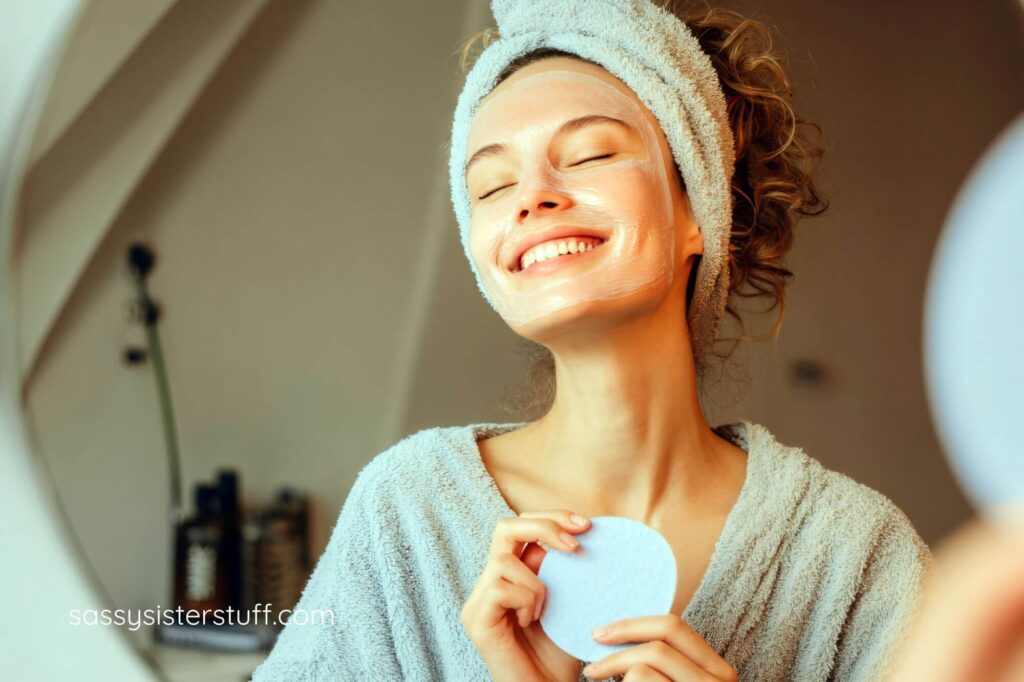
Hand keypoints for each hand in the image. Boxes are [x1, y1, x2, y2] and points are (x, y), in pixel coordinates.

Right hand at [462, 509, 591, 681]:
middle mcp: (488, 584)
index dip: (550, 517)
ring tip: (545, 611)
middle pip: (504, 528)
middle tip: (577, 541)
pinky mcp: (475, 620)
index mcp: (508, 576)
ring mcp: (477, 602)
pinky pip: (501, 588)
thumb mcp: (568, 602)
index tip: (586, 525)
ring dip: (537, 582)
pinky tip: (532, 623)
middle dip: (545, 526)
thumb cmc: (560, 653)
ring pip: (503, 560)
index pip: (520, 527)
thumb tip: (578, 529)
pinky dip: (526, 600)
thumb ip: (563, 570)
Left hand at [580, 615, 737, 680]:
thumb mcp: (674, 679)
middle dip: (623, 632)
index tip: (602, 632)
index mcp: (716, 668)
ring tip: (598, 676)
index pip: (674, 627)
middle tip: (592, 643)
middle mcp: (721, 679)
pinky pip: (640, 680)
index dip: (634, 623)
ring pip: (647, 661)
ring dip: (615, 667)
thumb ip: (662, 660)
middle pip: (663, 635)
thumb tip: (616, 630)